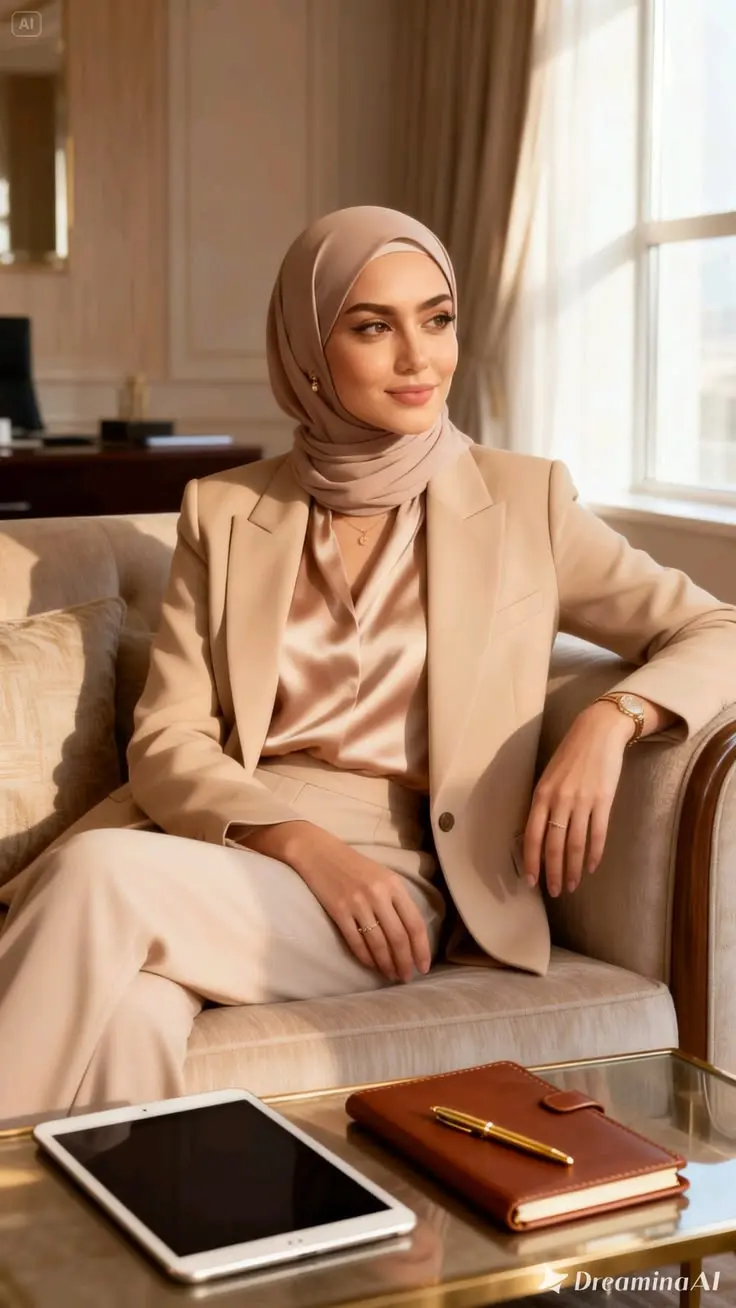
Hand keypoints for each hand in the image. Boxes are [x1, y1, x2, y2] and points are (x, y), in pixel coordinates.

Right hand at [242, 822, 431, 982]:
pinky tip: (371, 965)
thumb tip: (410, 935)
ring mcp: (357, 903)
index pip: (415, 923)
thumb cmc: (353, 865)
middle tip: (405, 977)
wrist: (318, 852)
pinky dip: (365, 957)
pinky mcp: (338, 911)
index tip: (423, 967)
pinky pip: (355, 941)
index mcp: (394, 885)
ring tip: (390, 975)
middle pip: (398, 937)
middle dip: (404, 962)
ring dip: (386, 964)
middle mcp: (378, 894)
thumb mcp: (382, 876)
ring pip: (378, 943)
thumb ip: (396, 900)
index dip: (421, 949)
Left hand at [523, 703, 632, 896]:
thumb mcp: (549, 777)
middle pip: (554, 845)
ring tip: (571, 885)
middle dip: (553, 872)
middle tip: (555, 891)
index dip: (531, 861)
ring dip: (573, 869)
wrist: (598, 732)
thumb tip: (540, 833)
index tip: (531, 881)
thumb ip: (544, 803)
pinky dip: (593, 854)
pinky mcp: (603, 801)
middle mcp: (559, 800)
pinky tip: (591, 867)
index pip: (532, 835)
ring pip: (575, 844)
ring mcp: (582, 801)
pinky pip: (597, 834)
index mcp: (541, 794)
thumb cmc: (571, 755)